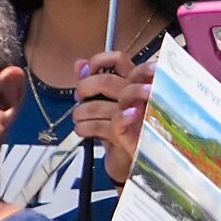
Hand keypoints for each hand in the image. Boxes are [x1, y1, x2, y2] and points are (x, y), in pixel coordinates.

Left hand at [72, 51, 152, 180]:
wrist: (133, 161)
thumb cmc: (123, 129)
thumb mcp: (108, 101)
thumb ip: (95, 80)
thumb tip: (79, 64)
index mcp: (138, 82)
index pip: (120, 60)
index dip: (99, 61)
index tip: (85, 71)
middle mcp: (142, 96)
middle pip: (106, 81)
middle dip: (84, 88)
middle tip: (79, 97)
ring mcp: (139, 116)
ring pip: (98, 105)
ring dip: (80, 112)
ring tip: (78, 119)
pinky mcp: (130, 135)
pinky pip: (101, 126)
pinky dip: (86, 128)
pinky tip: (82, 130)